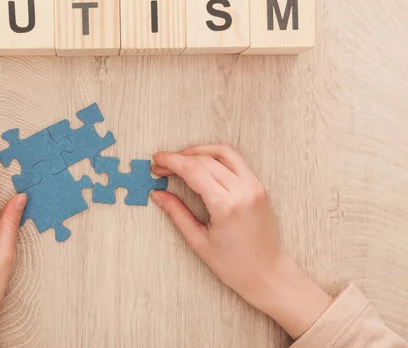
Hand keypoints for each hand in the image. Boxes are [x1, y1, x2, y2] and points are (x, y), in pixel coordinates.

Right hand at [151, 145, 332, 338]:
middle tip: (161, 165)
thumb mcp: (198, 241)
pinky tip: (201, 163)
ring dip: (199, 151)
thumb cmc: (234, 265)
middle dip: (180, 158)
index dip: (171, 161)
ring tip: (180, 159)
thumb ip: (177, 213)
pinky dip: (215, 156)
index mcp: (226, 206)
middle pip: (205, 159)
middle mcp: (243, 191)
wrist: (268, 273)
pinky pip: (236, 161)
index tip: (156, 160)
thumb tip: (158, 194)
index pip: (194, 170)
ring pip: (223, 152)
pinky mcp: (259, 186)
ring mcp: (254, 186)